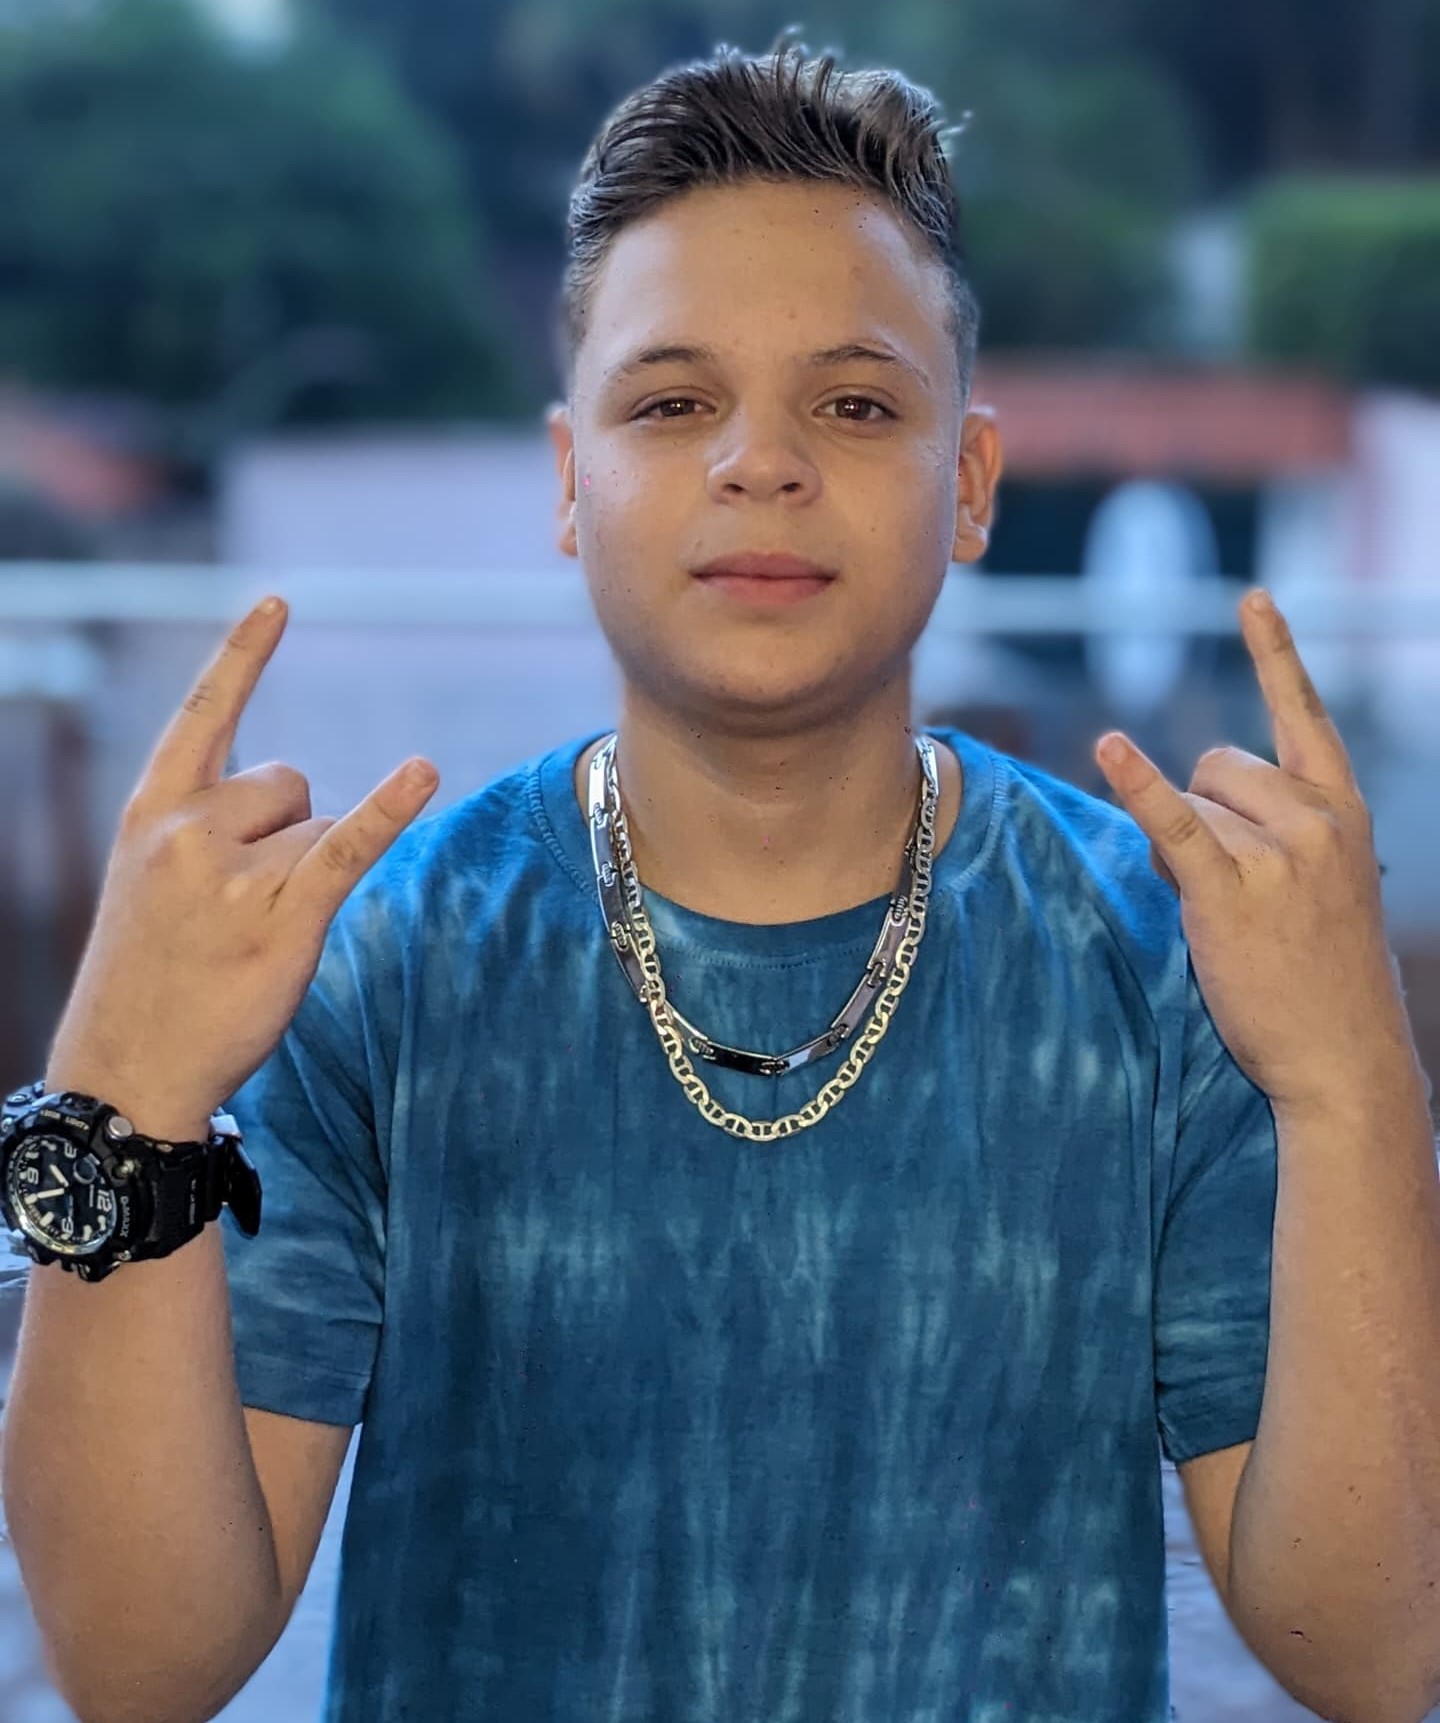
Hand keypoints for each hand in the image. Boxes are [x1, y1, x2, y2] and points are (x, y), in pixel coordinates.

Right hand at [45, 595, 439, 1138]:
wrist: (125, 1068)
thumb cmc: (148, 976)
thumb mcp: (149, 881)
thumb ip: (206, 827)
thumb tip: (297, 805)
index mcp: (150, 810)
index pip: (205, 711)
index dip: (244, 656)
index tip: (279, 601)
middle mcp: (188, 827)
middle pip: (289, 781)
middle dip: (286, 831)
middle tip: (241, 906)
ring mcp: (234, 872)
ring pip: (319, 826)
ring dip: (308, 875)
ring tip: (254, 937)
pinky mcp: (284, 916)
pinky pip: (348, 845)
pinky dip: (390, 810)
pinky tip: (423, 773)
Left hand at [1094, 587, 1417, 1115]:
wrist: (1344, 1054)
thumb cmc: (1322, 972)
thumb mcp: (1317, 884)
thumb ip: (1268, 831)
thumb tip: (1178, 807)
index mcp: (1342, 807)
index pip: (1303, 713)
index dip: (1274, 653)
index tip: (1250, 597)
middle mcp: (1316, 816)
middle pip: (1216, 764)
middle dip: (1203, 812)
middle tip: (1234, 887)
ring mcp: (1278, 853)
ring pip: (1191, 803)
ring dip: (1183, 849)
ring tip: (1228, 915)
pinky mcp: (1231, 891)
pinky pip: (1174, 822)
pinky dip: (1138, 785)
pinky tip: (1108, 747)